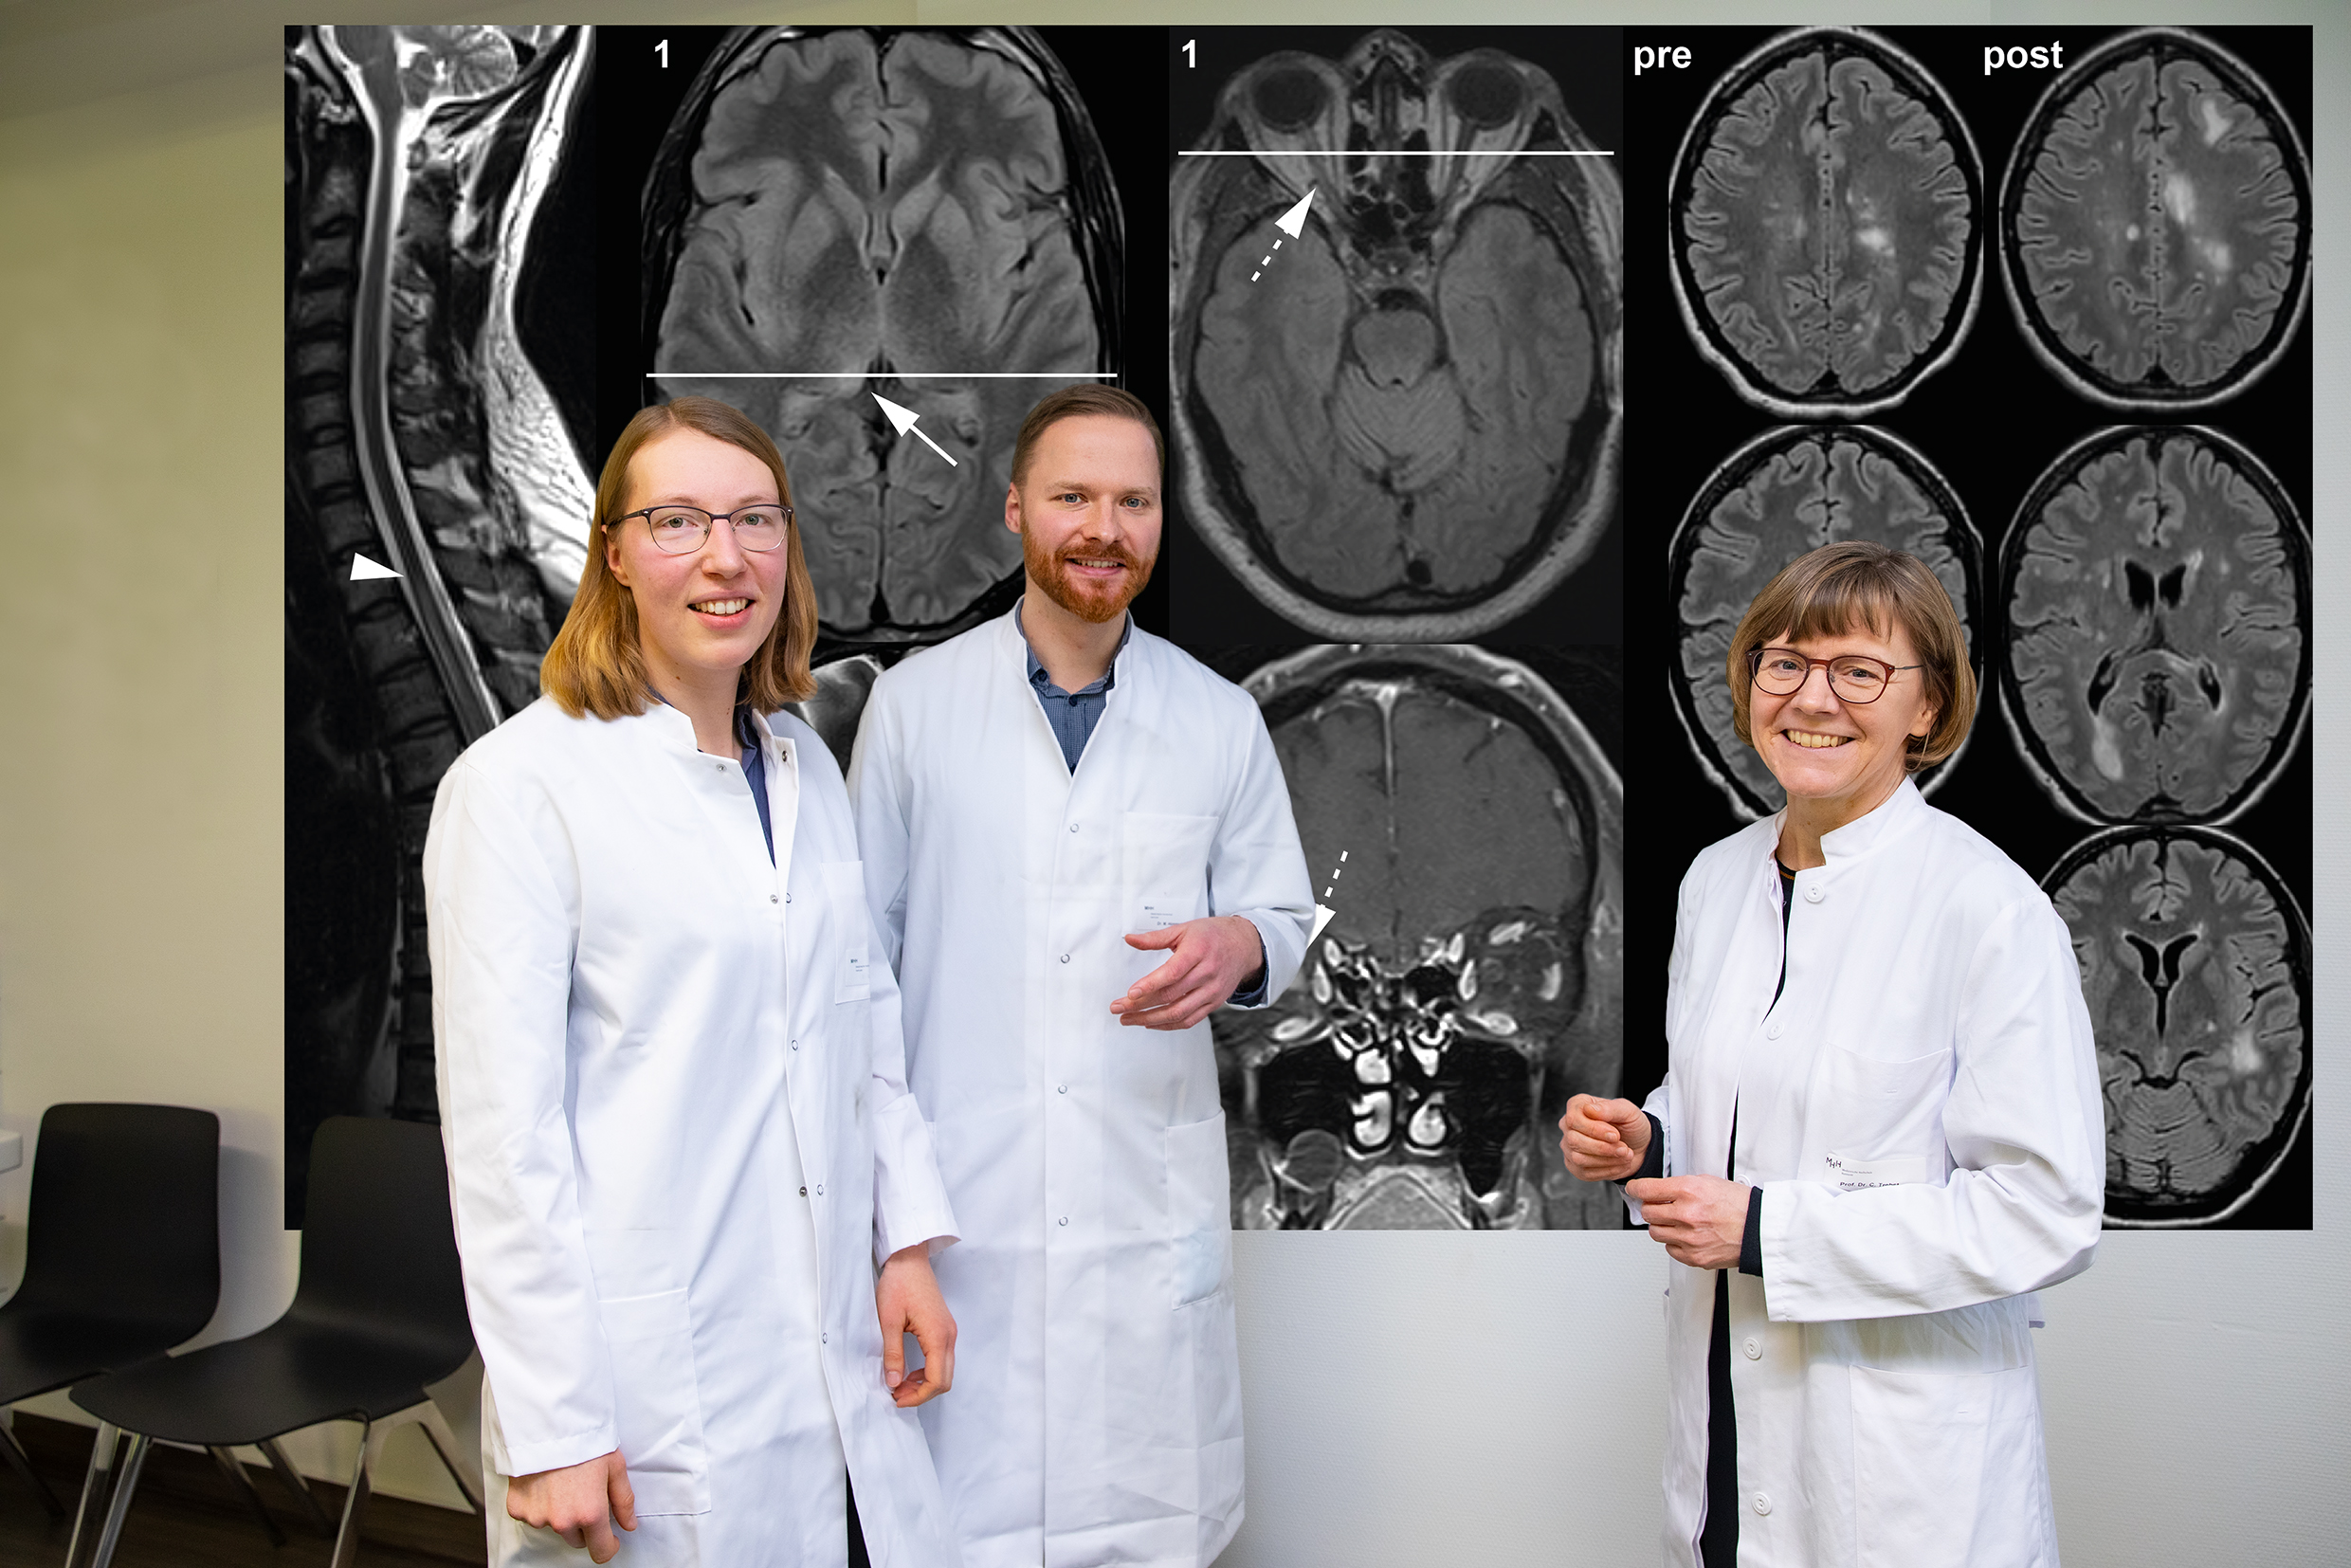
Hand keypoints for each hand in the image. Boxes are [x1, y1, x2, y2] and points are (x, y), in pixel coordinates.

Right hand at [506, 1451, 635, 1561]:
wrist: (546, 1423)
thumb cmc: (582, 1440)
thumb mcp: (615, 1466)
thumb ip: (623, 1500)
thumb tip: (629, 1524)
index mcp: (590, 1512)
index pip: (601, 1551)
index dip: (609, 1545)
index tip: (610, 1538)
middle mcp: (562, 1520)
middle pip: (577, 1539)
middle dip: (584, 1525)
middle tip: (584, 1495)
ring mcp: (537, 1517)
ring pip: (554, 1527)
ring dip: (560, 1515)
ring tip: (563, 1484)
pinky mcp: (518, 1509)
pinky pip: (531, 1517)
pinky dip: (538, 1506)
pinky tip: (545, 1483)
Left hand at [876, 1244, 955, 1407]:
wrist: (909, 1259)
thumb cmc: (899, 1284)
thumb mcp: (889, 1321)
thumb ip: (893, 1354)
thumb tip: (894, 1383)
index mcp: (938, 1336)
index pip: (937, 1380)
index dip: (918, 1397)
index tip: (896, 1399)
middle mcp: (949, 1336)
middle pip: (945, 1380)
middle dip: (921, 1393)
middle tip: (896, 1395)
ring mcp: (949, 1332)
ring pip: (945, 1371)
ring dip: (925, 1383)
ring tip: (899, 1385)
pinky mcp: (944, 1328)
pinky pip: (942, 1359)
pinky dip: (928, 1371)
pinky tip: (909, 1371)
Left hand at [1110, 915, 1263, 1029]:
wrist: (1245, 945)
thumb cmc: (1213, 935)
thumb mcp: (1184, 929)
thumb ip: (1155, 938)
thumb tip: (1130, 939)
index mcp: (1198, 951)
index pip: (1172, 973)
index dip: (1150, 985)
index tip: (1130, 993)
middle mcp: (1207, 973)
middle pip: (1171, 996)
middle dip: (1140, 1005)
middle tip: (1118, 1008)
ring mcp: (1212, 991)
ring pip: (1179, 1013)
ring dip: (1150, 1019)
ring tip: (1129, 1019)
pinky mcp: (1214, 1003)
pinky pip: (1190, 1020)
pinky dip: (1168, 1025)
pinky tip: (1151, 1023)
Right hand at [1559, 1093, 1650, 1181]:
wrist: (1639, 1145)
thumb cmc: (1631, 1125)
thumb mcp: (1628, 1111)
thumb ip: (1609, 1108)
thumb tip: (1589, 1109)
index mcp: (1577, 1106)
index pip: (1573, 1119)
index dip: (1594, 1130)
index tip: (1615, 1135)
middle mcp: (1568, 1126)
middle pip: (1573, 1140)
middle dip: (1603, 1148)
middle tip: (1624, 1148)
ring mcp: (1569, 1148)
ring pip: (1578, 1158)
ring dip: (1607, 1160)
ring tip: (1625, 1155)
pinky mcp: (1575, 1166)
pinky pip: (1585, 1173)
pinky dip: (1607, 1171)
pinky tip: (1620, 1163)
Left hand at [1625, 1175, 1751, 1269]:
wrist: (1759, 1229)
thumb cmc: (1739, 1205)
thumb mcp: (1708, 1182)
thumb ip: (1680, 1186)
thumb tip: (1658, 1190)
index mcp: (1690, 1191)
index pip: (1646, 1190)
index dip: (1636, 1189)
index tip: (1634, 1189)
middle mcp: (1687, 1215)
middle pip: (1647, 1212)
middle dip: (1651, 1208)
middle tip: (1661, 1206)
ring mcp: (1690, 1238)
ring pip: (1655, 1232)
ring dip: (1662, 1226)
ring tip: (1678, 1221)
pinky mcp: (1694, 1257)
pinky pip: (1670, 1249)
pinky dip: (1674, 1242)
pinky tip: (1688, 1235)